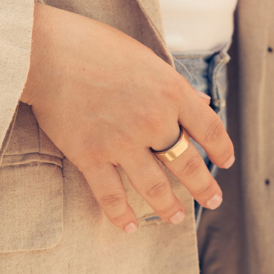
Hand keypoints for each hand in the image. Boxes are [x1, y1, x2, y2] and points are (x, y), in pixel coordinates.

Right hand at [21, 2, 234, 231]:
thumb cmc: (96, 47)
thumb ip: (174, 85)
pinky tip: (131, 226)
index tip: (226, 162)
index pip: (209, 128)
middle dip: (204, 187)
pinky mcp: (90, 156)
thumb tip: (203, 100)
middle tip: (213, 200)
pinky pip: (112, 195)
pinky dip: (122, 215)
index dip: (222, 149)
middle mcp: (152, 119)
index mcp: (171, 91)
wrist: (48, 52)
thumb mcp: (145, 58)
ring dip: (170, 207)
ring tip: (177, 218)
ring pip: (156, 187)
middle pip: (188, 164)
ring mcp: (122, 141)